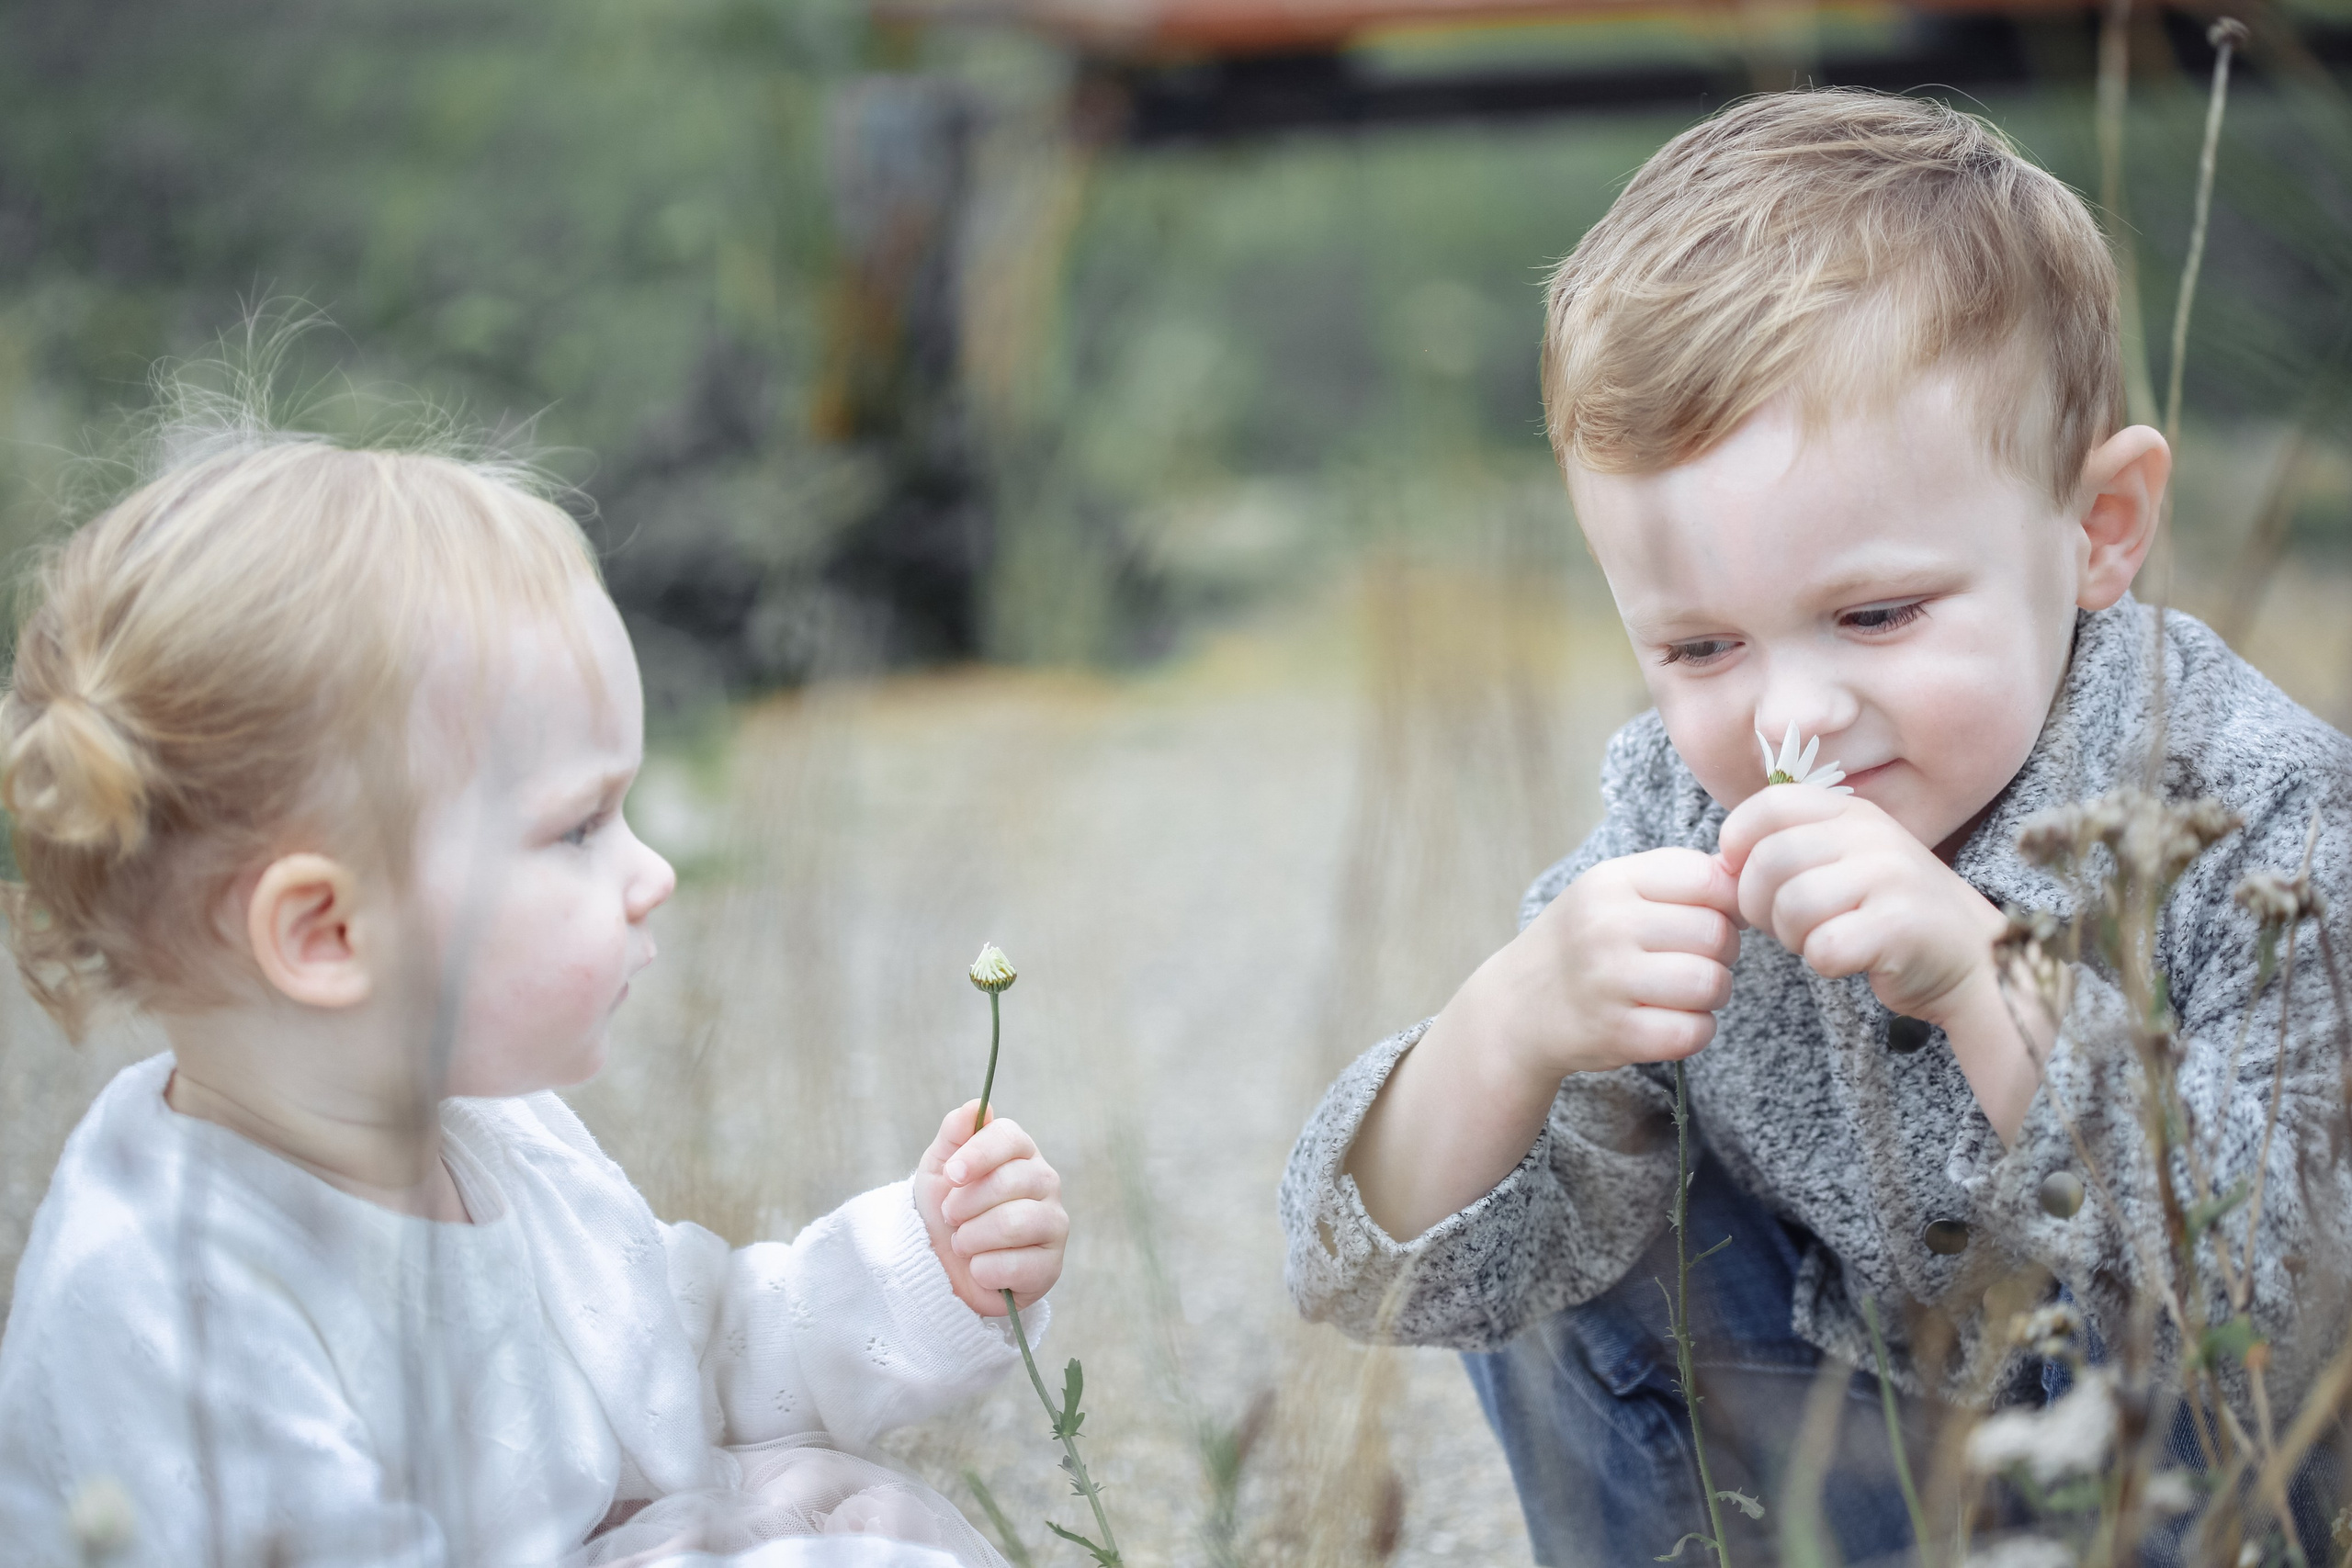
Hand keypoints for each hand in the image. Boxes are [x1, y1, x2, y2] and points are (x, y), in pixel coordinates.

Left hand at [914, 1103, 1066, 1316]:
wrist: (944, 1265)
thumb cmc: (946, 1208)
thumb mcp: (939, 1168)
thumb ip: (954, 1132)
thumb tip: (976, 1106)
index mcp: (1020, 1152)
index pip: (1008, 1138)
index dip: (977, 1155)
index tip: (951, 1175)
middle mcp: (1046, 1182)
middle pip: (1008, 1182)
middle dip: (964, 1205)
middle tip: (950, 1216)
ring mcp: (1054, 1224)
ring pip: (1012, 1224)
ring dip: (971, 1239)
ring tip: (963, 1243)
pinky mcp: (1052, 1265)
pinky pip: (1016, 1266)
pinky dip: (984, 1270)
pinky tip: (981, 1268)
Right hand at [1467, 846, 1743, 1078]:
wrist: (1517, 1008)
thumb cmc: (1580, 943)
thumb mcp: (1610, 891)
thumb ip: (1675, 876)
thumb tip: (1746, 871)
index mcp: (1610, 881)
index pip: (1710, 878)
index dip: (1729, 902)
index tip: (1714, 918)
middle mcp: (1606, 926)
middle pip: (1718, 934)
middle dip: (1723, 952)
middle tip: (1697, 960)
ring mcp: (1609, 981)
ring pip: (1712, 984)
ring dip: (1713, 993)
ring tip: (1686, 992)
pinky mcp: (1617, 1034)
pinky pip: (1695, 1032)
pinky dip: (1695, 1030)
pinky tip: (1670, 1021)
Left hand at [1717, 785, 2004, 1025]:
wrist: (1975, 961)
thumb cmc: (1890, 915)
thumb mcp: (1847, 863)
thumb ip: (1789, 850)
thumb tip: (1717, 863)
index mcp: (1854, 812)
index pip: (1769, 805)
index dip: (1739, 843)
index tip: (1745, 876)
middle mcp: (1874, 835)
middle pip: (1769, 862)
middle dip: (1759, 904)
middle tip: (1787, 923)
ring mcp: (1891, 878)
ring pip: (1792, 906)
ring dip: (1793, 937)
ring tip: (1823, 938)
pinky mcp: (1900, 927)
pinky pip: (1824, 947)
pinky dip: (1826, 963)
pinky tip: (1850, 959)